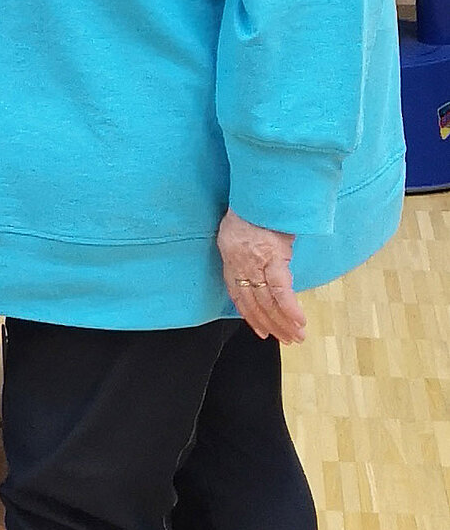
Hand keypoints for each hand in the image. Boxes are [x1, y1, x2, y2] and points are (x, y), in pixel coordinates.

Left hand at [217, 208, 305, 343]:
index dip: (248, 313)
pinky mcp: (273, 257)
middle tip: (283, 340)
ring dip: (282, 322)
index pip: (237, 293)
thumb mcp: (240, 229)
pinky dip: (289, 308)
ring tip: (295, 337)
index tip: (259, 328)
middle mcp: (239, 263)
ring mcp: (255, 262)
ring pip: (266, 301)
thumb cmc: (253, 206)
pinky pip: (281, 289)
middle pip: (253, 302)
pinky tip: (299, 322)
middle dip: (269, 323)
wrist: (259, 189)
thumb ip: (247, 248)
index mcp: (230, 257)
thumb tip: (261, 259)